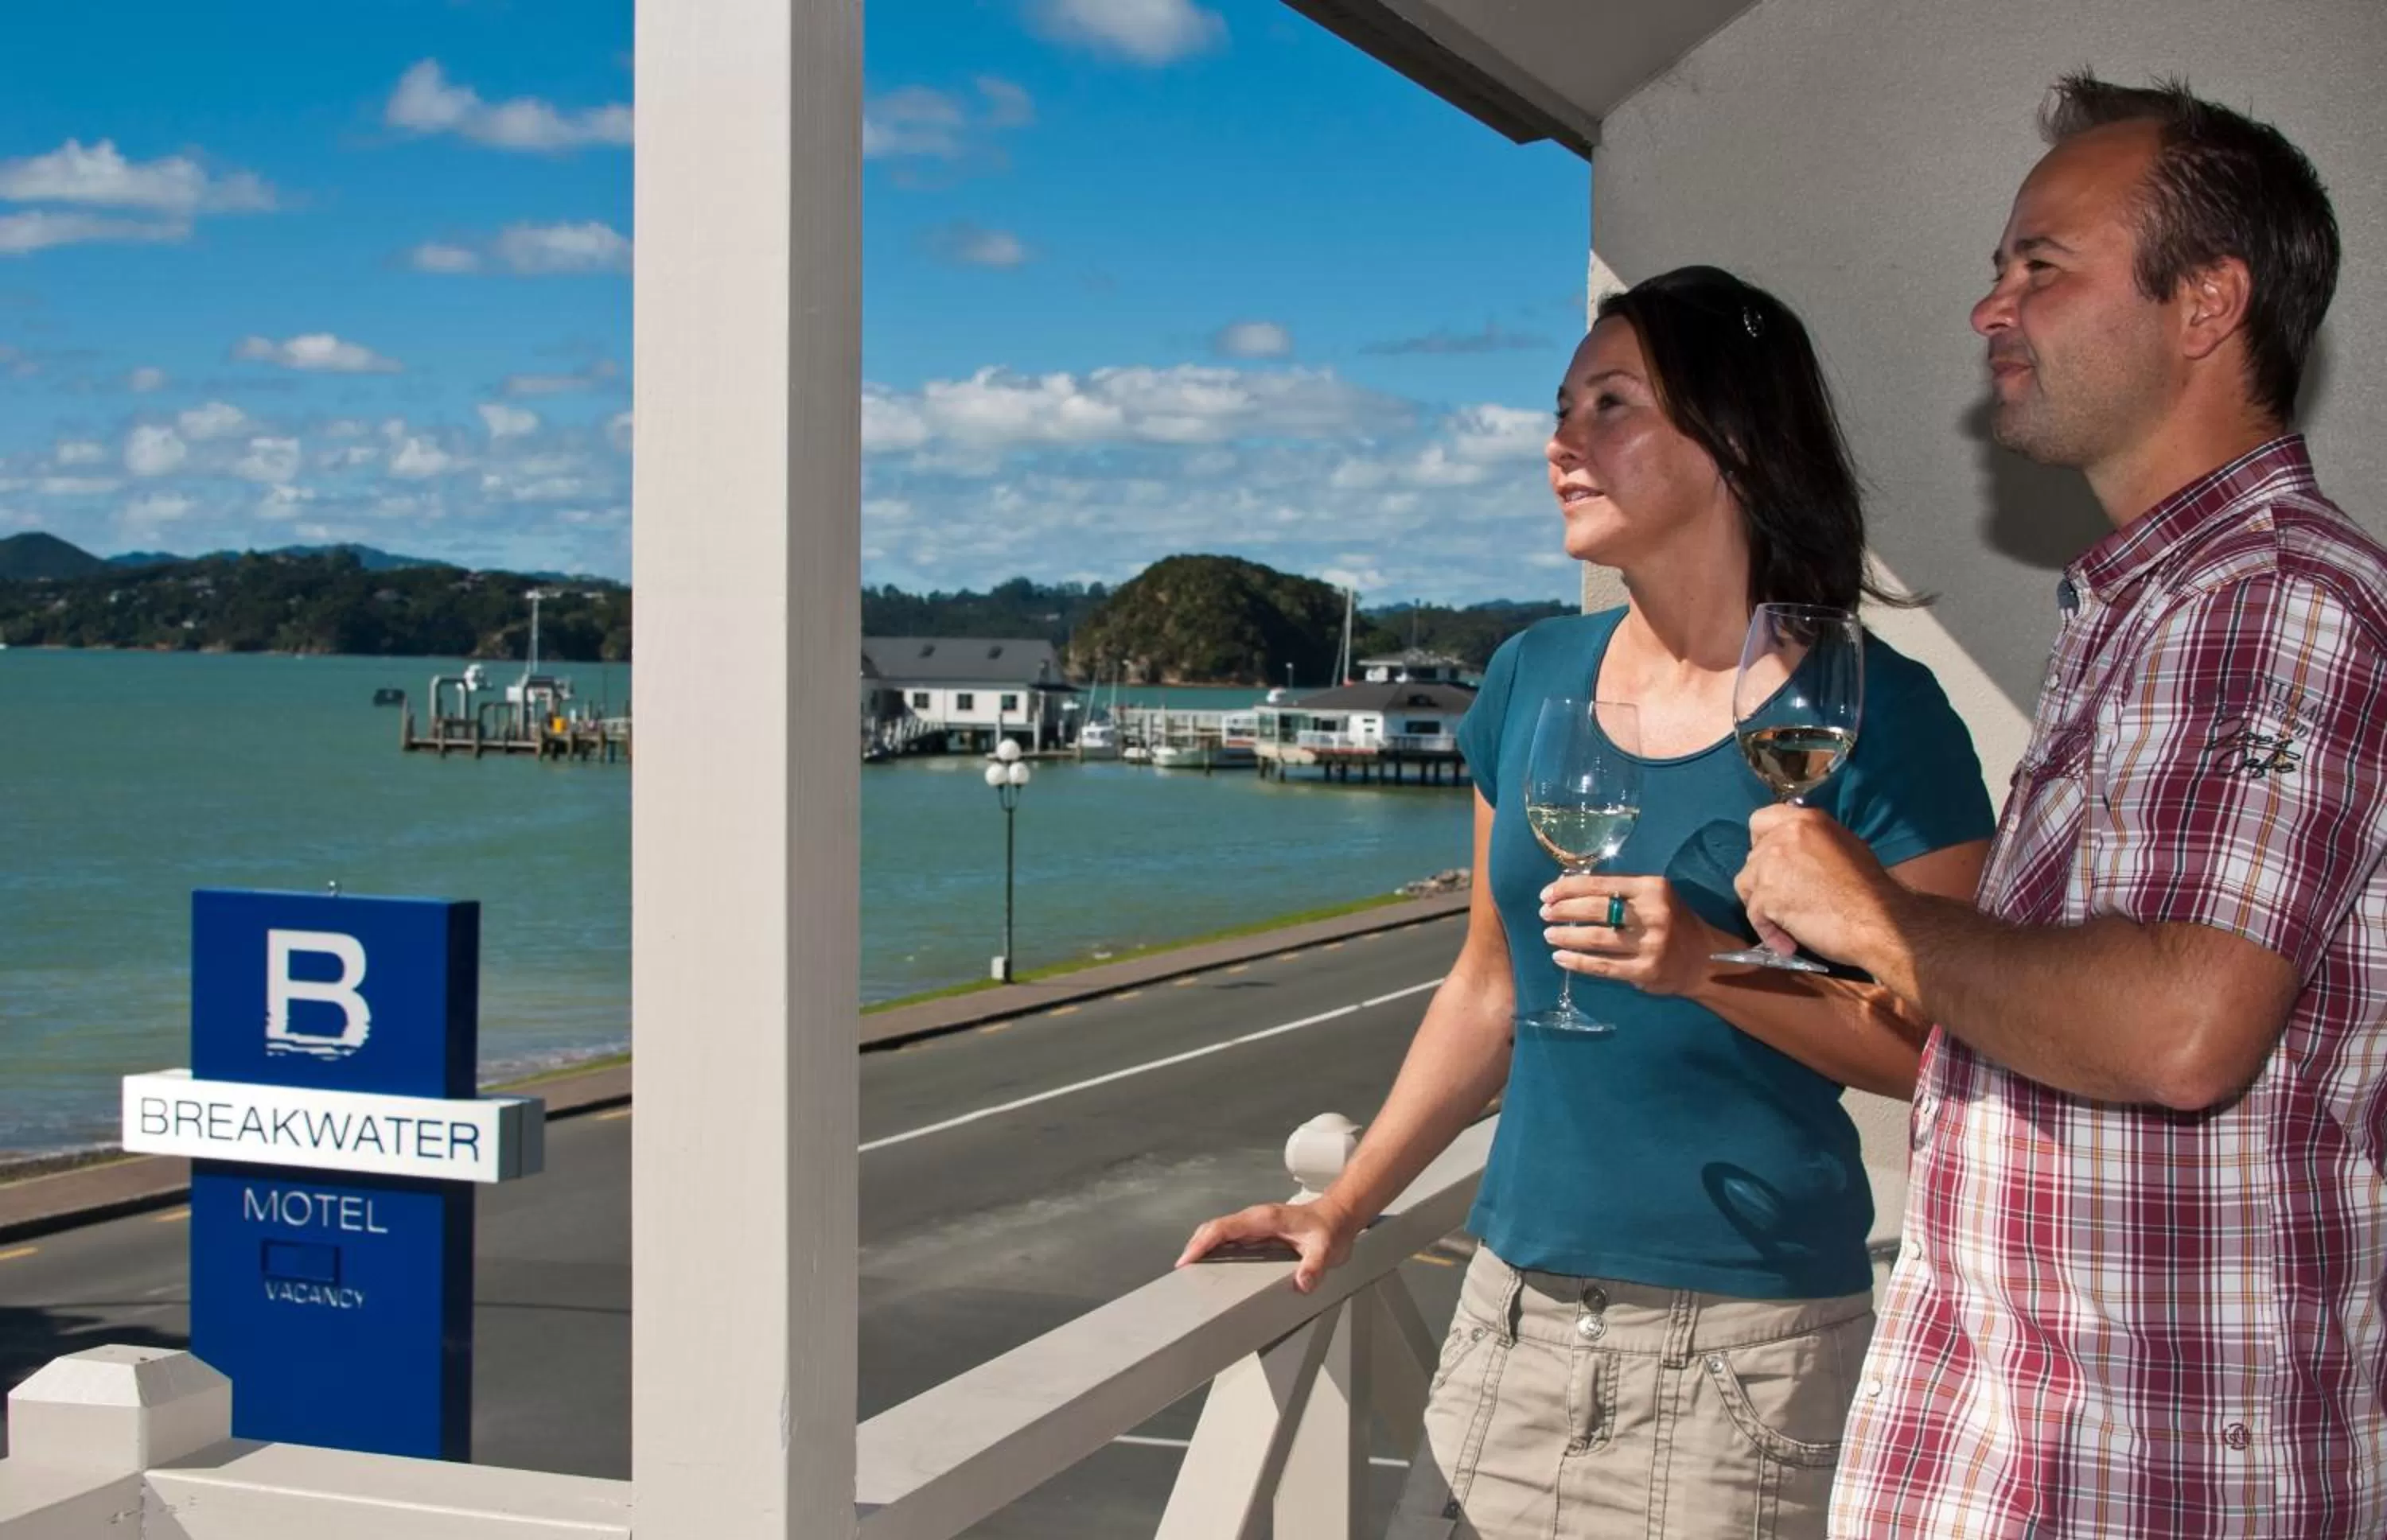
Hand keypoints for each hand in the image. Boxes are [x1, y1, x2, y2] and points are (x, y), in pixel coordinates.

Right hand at [1176, 1196, 1358, 1293]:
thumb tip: (1302, 1283)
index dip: (1203, 1242)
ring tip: (1190, 1270)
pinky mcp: (1258, 1233)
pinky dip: (1215, 1249)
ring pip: (1219, 1232)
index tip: (1188, 1259)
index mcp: (1265, 1219)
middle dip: (1195, 1246)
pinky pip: (1229, 1239)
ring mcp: (1255, 1226)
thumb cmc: (1330, 1228)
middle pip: (1215, 1228)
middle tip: (1183, 1270)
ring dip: (1202, 1247)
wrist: (1339, 1216)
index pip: (1224, 1227)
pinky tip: (1212, 1265)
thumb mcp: (1327, 1250)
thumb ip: (1314, 1266)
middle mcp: (1256, 1219)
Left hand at [1538, 873, 1739, 995]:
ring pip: (1597, 938)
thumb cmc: (1672, 921)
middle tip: (1544, 913)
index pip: (1601, 884)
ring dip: (1567, 936)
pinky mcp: (1645, 971)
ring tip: (1549, 934)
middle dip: (1564, 910)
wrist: (1705, 958)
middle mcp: (1653, 914)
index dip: (1569, 888)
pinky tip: (1561, 957)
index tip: (1547, 893)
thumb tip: (1569, 886)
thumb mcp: (1653, 896)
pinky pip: (1603, 966)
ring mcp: (1650, 944)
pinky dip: (1578, 962)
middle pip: (1596, 909)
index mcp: (1652, 888)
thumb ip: (1619, 890)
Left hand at [1736, 805, 1901, 966]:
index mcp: (1804, 821)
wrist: (1878, 922)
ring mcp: (1771, 866)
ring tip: (1788, 924)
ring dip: (1762, 905)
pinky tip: (1788, 944)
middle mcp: (1782, 837)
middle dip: (1765, 879)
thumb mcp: (1846, 846)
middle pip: (1753, 857)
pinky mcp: (1766, 897)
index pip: (1761, 820)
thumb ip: (1815, 842)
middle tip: (1787, 899)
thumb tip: (1798, 848)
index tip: (1772, 860)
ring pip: (1747, 885)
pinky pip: (1754, 916)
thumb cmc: (1869, 888)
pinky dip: (1769, 933)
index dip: (1762, 841)